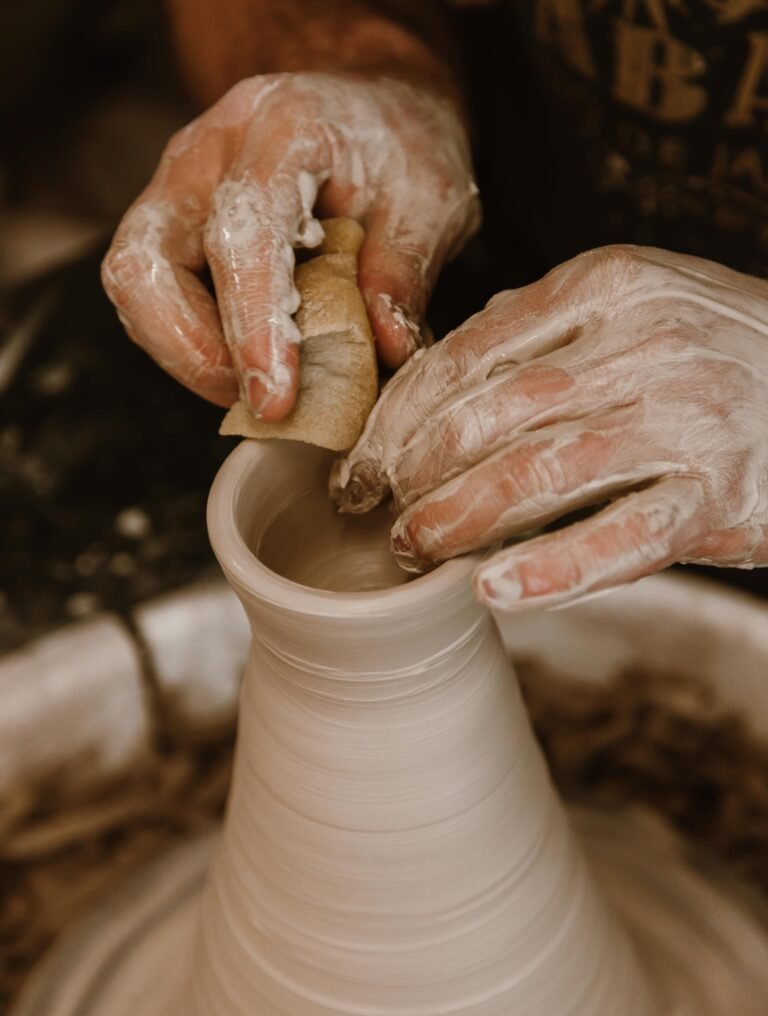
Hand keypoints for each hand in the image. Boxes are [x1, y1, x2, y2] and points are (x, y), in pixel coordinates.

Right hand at [101, 72, 478, 419]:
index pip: (242, 234)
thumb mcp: (432, 199)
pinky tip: (250, 365)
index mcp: (281, 130)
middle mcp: (206, 154)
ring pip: (137, 289)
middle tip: (264, 402)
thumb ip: (404, 271)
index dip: (253, 325)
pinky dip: (196, 348)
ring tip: (263, 389)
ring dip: (192, 358)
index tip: (275, 399)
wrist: (368, 109)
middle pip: (148, 265)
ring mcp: (176, 189)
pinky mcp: (171, 225)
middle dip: (197, 355)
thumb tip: (384, 349)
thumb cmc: (398, 147)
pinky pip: (154, 299)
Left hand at [332, 246, 767, 610]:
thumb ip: (546, 329)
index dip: (396, 418)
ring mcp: (683, 419)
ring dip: (457, 519)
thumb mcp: (640, 302)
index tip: (361, 462)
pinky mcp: (719, 495)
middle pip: (486, 416)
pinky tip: (496, 590)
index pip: (464, 355)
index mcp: (607, 286)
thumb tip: (439, 369)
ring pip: (536, 474)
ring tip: (415, 548)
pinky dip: (551, 569)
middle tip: (375, 511)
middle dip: (409, 472)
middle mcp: (642, 344)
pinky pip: (619, 538)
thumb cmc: (723, 350)